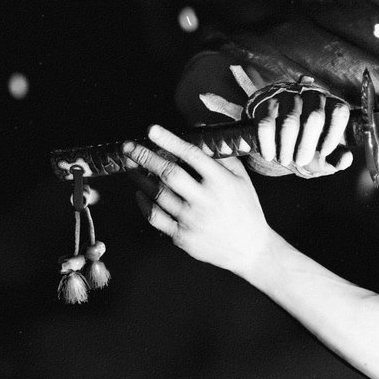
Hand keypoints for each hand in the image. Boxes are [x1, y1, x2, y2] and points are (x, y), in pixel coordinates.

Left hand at [124, 125, 280, 273]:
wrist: (249, 248)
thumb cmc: (245, 209)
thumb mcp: (243, 180)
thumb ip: (223, 157)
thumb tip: (202, 134)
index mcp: (222, 183)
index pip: (192, 155)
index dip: (170, 140)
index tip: (152, 130)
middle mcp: (205, 200)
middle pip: (168, 173)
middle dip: (145, 157)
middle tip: (128, 147)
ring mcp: (191, 220)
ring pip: (157, 194)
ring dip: (140, 177)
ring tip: (130, 166)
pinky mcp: (181, 236)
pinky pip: (155, 217)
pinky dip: (144, 203)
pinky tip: (140, 192)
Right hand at [255, 91, 352, 177]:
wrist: (278, 137)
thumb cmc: (307, 146)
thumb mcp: (324, 156)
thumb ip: (337, 159)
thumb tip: (346, 158)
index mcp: (331, 105)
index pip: (339, 112)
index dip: (333, 134)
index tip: (324, 153)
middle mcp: (312, 95)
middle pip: (314, 117)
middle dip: (307, 144)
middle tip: (301, 161)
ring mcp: (288, 96)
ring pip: (290, 121)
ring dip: (286, 145)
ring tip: (284, 160)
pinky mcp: (266, 103)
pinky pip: (266, 123)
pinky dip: (267, 143)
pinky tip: (268, 155)